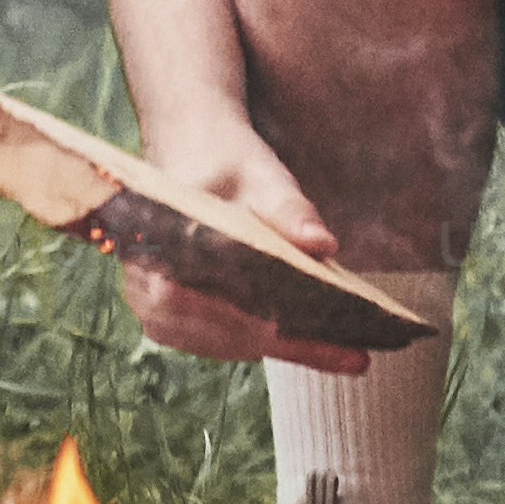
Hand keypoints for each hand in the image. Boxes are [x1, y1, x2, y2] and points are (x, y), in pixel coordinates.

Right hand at [115, 118, 386, 372]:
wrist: (188, 148)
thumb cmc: (223, 159)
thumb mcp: (262, 175)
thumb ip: (289, 210)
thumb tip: (323, 245)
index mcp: (162, 252)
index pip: (227, 309)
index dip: (284, 336)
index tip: (345, 355)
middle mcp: (148, 291)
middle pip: (230, 335)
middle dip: (294, 344)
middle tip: (356, 355)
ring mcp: (155, 310)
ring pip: (229, 343)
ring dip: (282, 345)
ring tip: (345, 351)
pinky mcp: (169, 318)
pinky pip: (223, 339)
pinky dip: (264, 338)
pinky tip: (306, 337)